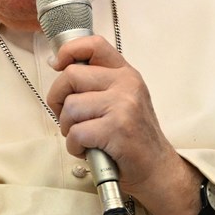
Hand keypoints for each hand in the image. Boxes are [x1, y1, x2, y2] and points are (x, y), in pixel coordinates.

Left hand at [45, 35, 198, 214]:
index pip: (94, 45)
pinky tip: (88, 150)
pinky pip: (76, 133)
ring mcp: (123, 106)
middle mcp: (126, 85)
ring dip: (68, 128)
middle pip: (70, 76)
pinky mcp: (117, 129)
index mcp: (125, 74)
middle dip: (57, 99)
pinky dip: (75, 146)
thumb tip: (56, 63)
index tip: (57, 64)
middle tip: (67, 118)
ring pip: (70, 107)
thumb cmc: (132, 137)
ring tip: (83, 138)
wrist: (158, 170)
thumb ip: (96, 82)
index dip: (69, 50)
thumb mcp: (121, 100)